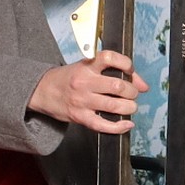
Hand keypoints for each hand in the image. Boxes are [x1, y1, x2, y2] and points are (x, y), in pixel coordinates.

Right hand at [27, 50, 148, 133]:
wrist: (42, 91)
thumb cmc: (67, 78)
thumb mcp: (86, 67)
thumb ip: (113, 71)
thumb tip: (143, 85)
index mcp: (86, 66)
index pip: (110, 58)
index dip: (126, 64)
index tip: (130, 70)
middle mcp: (84, 82)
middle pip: (118, 87)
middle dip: (132, 91)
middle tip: (131, 93)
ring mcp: (82, 101)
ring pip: (115, 106)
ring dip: (129, 107)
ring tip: (129, 106)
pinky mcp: (80, 117)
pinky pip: (103, 125)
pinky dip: (119, 127)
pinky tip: (126, 124)